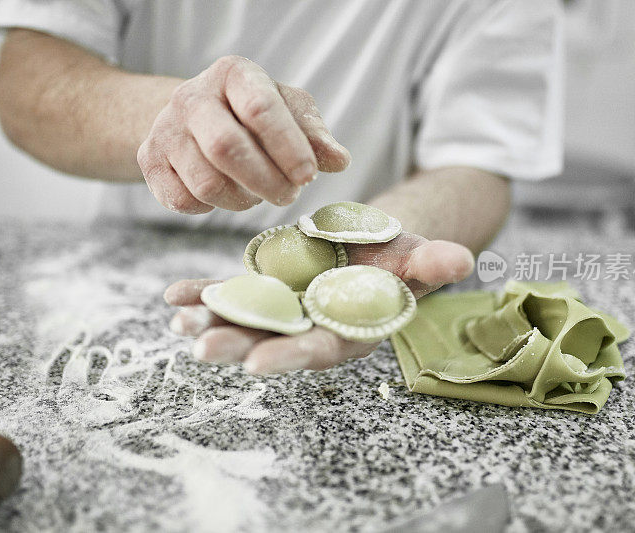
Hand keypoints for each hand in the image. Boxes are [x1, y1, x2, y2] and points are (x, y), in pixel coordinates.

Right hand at [137, 55, 350, 213]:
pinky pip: (184, 201)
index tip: (308, 176)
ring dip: (242, 200)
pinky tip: (225, 194)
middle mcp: (191, 96)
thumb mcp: (288, 111)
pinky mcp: (149, 161)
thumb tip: (338, 160)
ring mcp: (164, 129)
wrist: (194, 117)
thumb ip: (314, 134)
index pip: (260, 108)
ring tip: (258, 193)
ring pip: (206, 183)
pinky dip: (212, 208)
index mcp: (232, 75)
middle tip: (288, 195)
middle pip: (227, 148)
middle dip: (266, 181)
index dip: (288, 147)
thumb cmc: (252, 114)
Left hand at [164, 235, 473, 373]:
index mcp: (345, 331)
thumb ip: (433, 263)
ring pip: (243, 321)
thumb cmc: (399, 258)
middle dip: (235, 347)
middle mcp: (308, 327)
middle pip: (269, 341)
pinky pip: (229, 292)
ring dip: (210, 321)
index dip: (290, 356)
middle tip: (200, 348)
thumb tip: (461, 260)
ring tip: (178, 319)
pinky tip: (173, 294)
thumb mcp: (418, 257)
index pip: (318, 350)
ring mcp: (281, 309)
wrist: (371, 246)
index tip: (257, 364)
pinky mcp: (263, 288)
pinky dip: (202, 293)